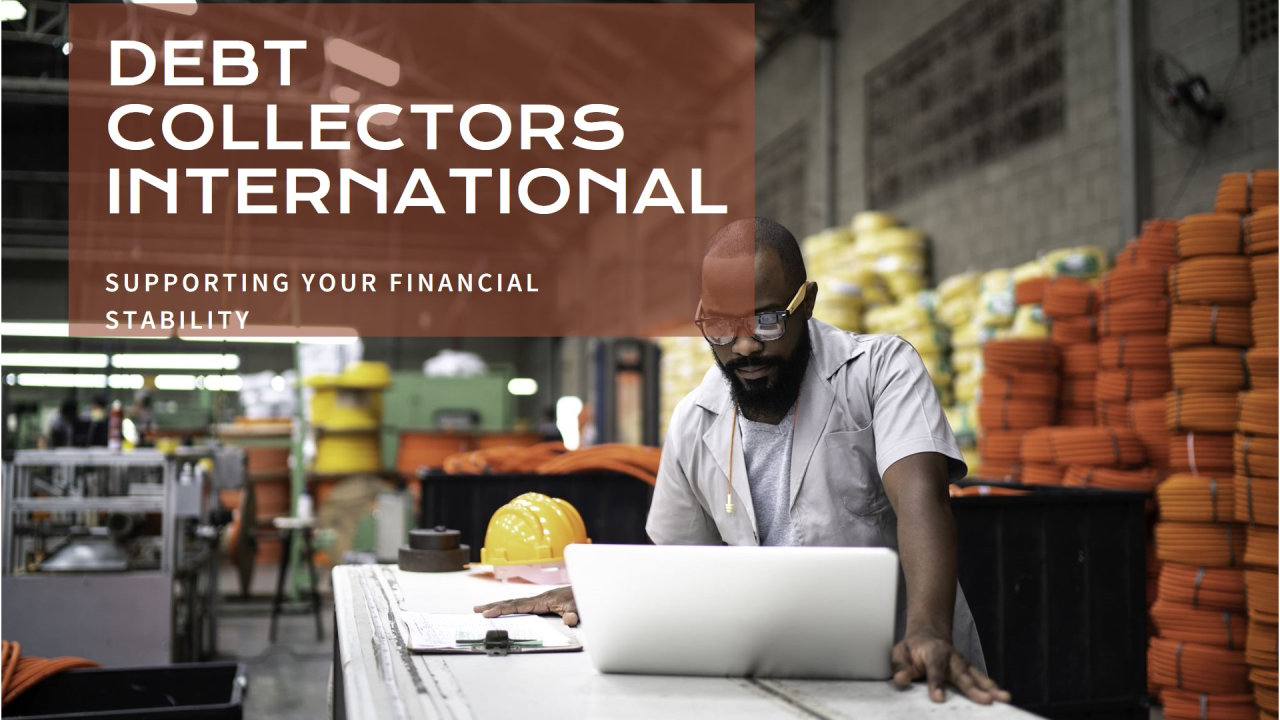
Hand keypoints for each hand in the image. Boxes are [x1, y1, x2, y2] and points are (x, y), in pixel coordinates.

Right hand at [473, 586, 578, 625]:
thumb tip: (569, 619)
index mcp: (542, 600)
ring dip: (498, 606)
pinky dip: (509, 607)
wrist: (588, 589)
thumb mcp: (579, 607)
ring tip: (481, 609)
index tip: (488, 613)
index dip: (502, 609)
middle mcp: (537, 599)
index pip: (517, 606)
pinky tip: (503, 610)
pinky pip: (521, 605)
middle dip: (493, 606)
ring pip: (514, 603)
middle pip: (511, 602)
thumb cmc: (582, 598)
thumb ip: (573, 613)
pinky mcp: (542, 603)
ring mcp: (539, 600)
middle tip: (476, 610)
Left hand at [891, 628, 1009, 703]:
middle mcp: (952, 657)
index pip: (935, 669)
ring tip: (1003, 699)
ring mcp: (963, 663)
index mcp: (933, 653)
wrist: (928, 634)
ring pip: (977, 676)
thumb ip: (901, 666)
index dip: (936, 683)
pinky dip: (992, 688)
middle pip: (962, 674)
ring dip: (990, 688)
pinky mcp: (969, 669)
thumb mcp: (900, 653)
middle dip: (974, 689)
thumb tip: (900, 679)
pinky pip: (982, 679)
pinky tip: (1002, 698)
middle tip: (985, 701)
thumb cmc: (913, 648)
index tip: (938, 698)